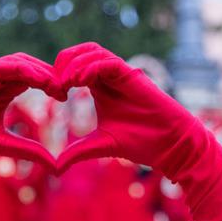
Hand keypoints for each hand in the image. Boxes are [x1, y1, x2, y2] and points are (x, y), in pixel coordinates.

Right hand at [0, 52, 60, 174]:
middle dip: (47, 74)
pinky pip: (0, 68)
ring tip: (54, 83)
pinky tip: (37, 80)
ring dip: (37, 70)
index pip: (30, 79)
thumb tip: (55, 163)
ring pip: (15, 63)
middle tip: (64, 87)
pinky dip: (20, 70)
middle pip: (26, 67)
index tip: (64, 96)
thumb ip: (27, 150)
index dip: (49, 84)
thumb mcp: (0, 146)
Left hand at [52, 42, 194, 175]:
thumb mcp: (100, 146)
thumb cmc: (139, 142)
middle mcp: (110, 77)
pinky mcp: (133, 77)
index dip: (59, 76)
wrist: (168, 145)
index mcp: (100, 88)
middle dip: (63, 63)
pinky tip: (80, 83)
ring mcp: (122, 75)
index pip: (74, 67)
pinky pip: (108, 62)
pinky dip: (91, 68)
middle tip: (54, 84)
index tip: (53, 95)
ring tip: (65, 84)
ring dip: (75, 64)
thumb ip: (77, 152)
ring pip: (93, 52)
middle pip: (80, 53)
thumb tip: (56, 169)